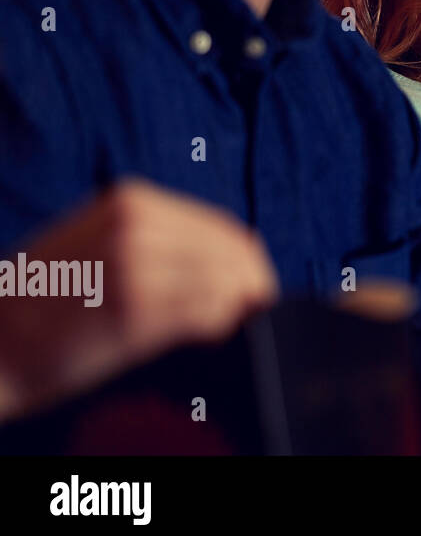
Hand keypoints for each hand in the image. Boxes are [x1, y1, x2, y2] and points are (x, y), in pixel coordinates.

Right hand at [0, 180, 278, 423]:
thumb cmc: (50, 296)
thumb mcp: (102, 240)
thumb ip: (161, 238)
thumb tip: (234, 257)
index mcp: (133, 201)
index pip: (223, 225)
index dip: (249, 258)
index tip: (256, 283)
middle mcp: (137, 225)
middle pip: (232, 251)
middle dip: (252, 282)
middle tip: (253, 308)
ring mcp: (136, 265)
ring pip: (227, 281)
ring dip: (237, 305)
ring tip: (223, 322)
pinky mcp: (134, 310)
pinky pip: (208, 313)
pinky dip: (219, 324)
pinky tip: (206, 334)